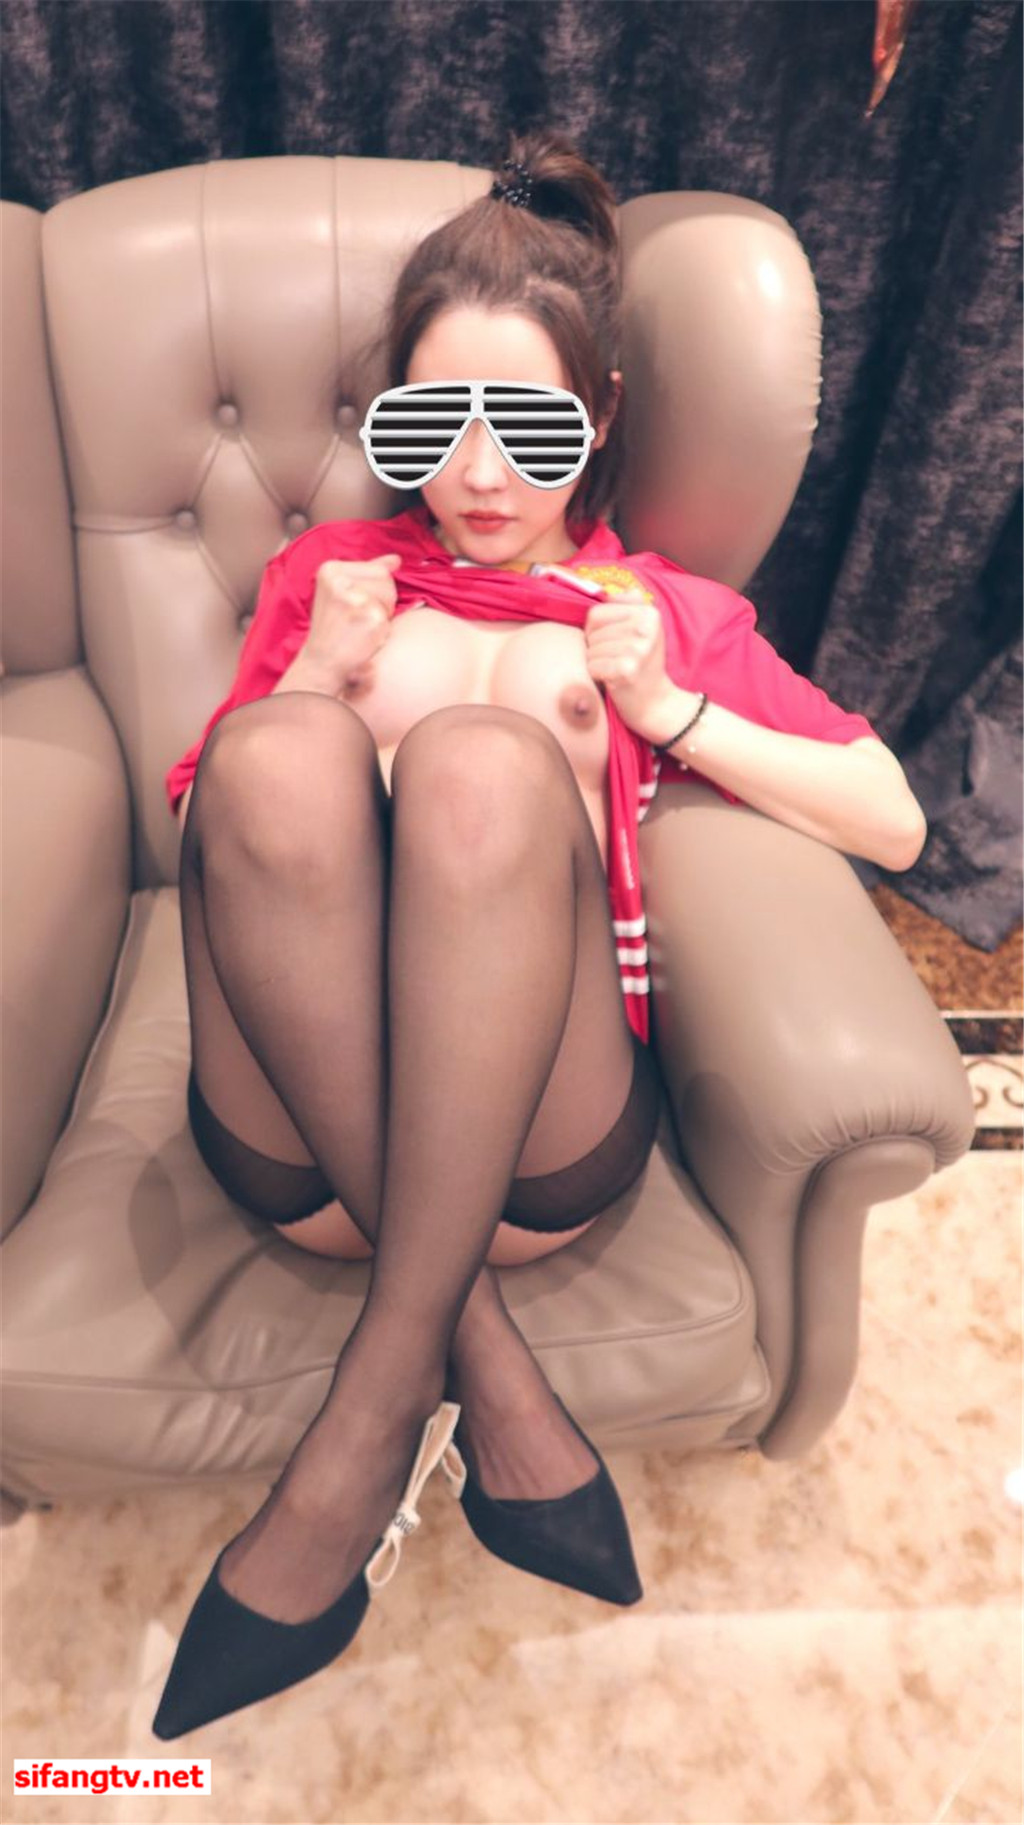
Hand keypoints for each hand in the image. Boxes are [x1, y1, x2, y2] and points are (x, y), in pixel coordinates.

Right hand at [304, 553, 401, 689]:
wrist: (321, 661)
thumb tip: (396, 559)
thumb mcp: (342, 591)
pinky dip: (380, 632)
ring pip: (390, 599)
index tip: (354, 605)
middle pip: (387, 581)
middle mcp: (339, 581)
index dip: (376, 591)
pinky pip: (389, 620)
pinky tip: (361, 638)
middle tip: (358, 618)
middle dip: (382, 602)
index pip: (380, 570)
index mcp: (330, 569)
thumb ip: (370, 572)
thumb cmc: (333, 626)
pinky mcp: (368, 618)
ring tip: (359, 626)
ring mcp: (354, 599)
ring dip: (382, 616)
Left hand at [583, 591, 673, 732]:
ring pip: (591, 648)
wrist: (655, 701)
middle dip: (596, 646)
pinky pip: (592, 665)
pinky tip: (612, 679)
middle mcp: (645, 627)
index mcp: (649, 612)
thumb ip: (628, 604)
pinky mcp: (626, 669)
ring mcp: (637, 648)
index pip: (597, 612)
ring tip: (615, 668)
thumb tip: (602, 590)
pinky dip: (597, 675)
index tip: (613, 640)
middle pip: (592, 630)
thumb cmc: (642, 663)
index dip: (596, 629)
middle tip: (616, 658)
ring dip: (597, 661)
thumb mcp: (644, 628)